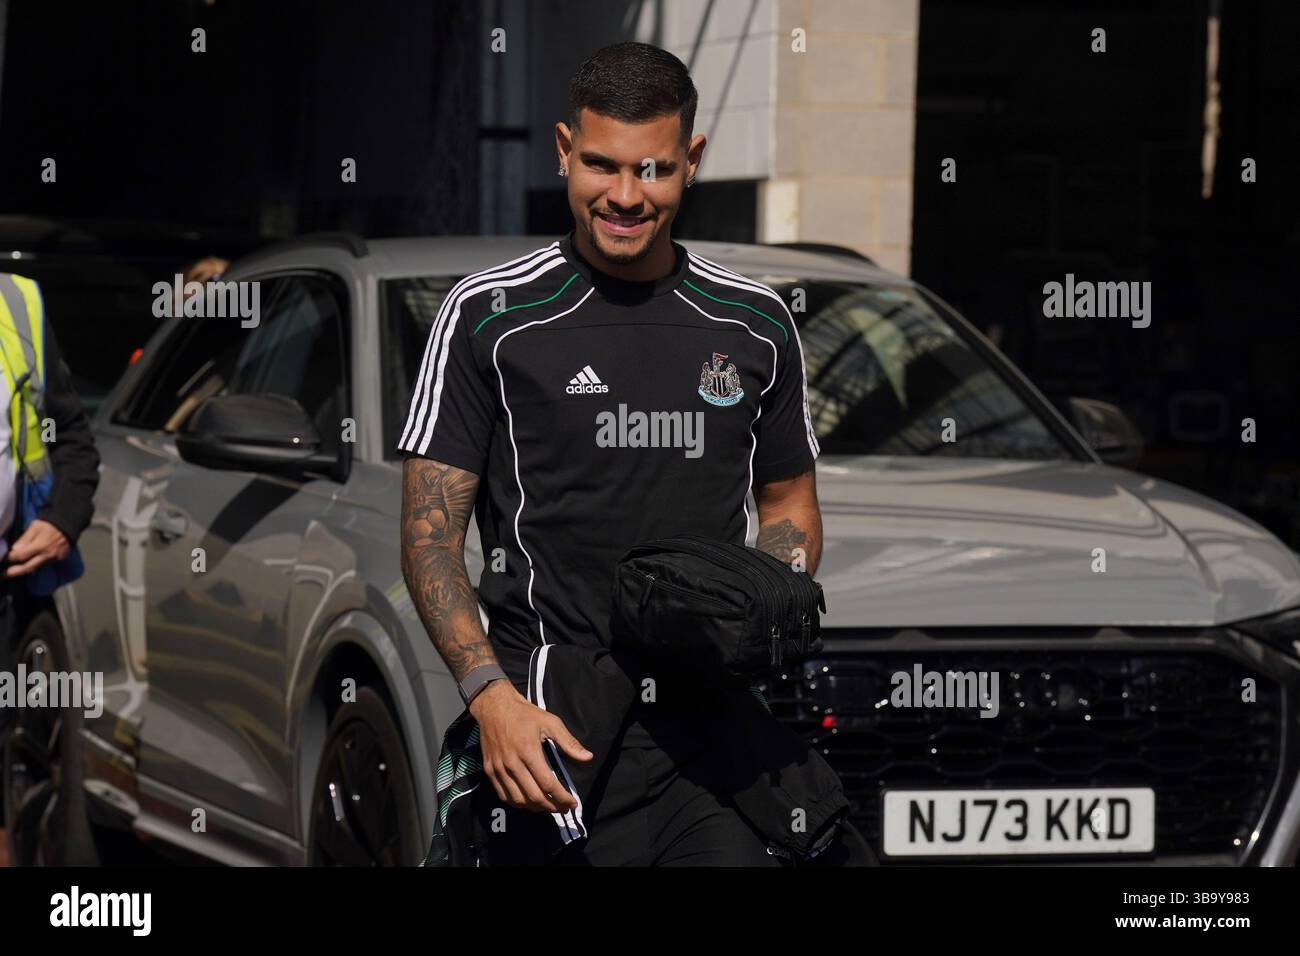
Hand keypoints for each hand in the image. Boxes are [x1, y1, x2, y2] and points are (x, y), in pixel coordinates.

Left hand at [5, 519, 69, 576]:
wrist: (69, 524)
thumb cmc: (50, 523)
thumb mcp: (35, 526)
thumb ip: (25, 539)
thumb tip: (14, 550)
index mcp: (41, 545)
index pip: (21, 556)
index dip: (9, 558)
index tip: (2, 559)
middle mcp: (48, 555)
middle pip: (27, 567)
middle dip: (12, 573)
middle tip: (2, 575)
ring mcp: (55, 558)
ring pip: (36, 567)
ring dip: (23, 570)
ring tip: (12, 572)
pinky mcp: (60, 559)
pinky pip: (45, 564)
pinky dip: (36, 564)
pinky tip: (30, 563)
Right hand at [469, 680, 592, 813]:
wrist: (494, 707)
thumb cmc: (525, 714)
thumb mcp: (550, 722)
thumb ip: (569, 742)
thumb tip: (587, 757)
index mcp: (528, 751)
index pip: (547, 784)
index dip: (562, 797)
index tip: (572, 802)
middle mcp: (512, 763)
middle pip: (533, 796)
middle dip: (552, 806)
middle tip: (563, 808)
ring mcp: (498, 768)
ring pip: (518, 800)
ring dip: (535, 808)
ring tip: (548, 806)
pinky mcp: (489, 770)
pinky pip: (503, 795)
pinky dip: (517, 803)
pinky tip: (528, 801)